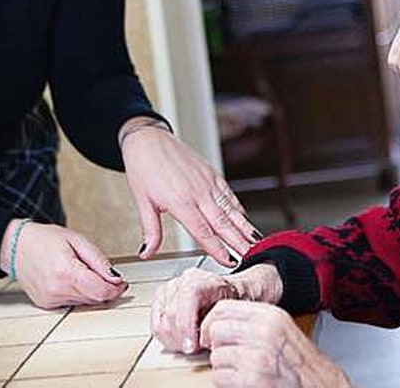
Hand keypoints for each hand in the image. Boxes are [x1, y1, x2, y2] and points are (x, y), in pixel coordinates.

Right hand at [0, 220, 126, 308]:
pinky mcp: (46, 305)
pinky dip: (79, 294)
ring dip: (93, 291)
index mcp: (66, 271)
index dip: (117, 289)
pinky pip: (72, 303)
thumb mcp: (77, 240)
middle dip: (106, 289)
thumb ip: (98, 260)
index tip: (122, 282)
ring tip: (85, 272)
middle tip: (108, 275)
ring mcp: (50, 300)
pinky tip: (72, 280)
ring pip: (85, 303)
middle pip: (95, 299)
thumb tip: (116, 278)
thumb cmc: (45, 239)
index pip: (101, 291)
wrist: (16, 247)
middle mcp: (56, 290)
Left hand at [120, 119, 259, 265]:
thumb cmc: (144, 168)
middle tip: (252, 256)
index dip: (218, 248)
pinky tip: (245, 220)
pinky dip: (239, 209)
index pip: (203, 231)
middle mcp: (198, 192)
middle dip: (239, 242)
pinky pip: (229, 195)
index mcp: (180, 201)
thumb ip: (151, 230)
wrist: (148, 138)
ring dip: (245, 227)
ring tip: (257, 242)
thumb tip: (147, 252)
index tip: (229, 262)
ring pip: (231, 209)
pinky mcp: (212, 173)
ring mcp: (207, 182)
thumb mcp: (142, 201)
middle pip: (223, 222)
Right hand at [151, 265, 281, 353]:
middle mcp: (182, 280)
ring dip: (175, 340)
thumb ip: (219, 321)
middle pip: (171, 315)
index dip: (186, 324)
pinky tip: (182, 339)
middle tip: (197, 347)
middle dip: (183, 339)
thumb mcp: (235, 309)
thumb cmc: (235, 301)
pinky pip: (156, 326)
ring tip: (192, 342)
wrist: (233, 295)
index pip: (187, 296)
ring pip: (161, 323)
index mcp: (202, 279)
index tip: (191, 346)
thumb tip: (206, 337)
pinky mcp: (160, 301)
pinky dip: (168, 338)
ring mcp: (169, 290)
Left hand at [202, 300, 350, 387]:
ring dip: (223, 367)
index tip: (212, 334)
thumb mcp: (281, 329)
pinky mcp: (252, 379)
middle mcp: (264, 332)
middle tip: (228, 355)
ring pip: (216, 356)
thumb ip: (254, 321)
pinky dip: (225, 382)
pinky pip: (219, 377)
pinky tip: (240, 382)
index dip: (211, 322)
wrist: (318, 385)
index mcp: (270, 316)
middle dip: (217, 345)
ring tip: (240, 370)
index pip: (224, 308)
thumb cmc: (299, 363)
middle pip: (216, 331)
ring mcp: (258, 356)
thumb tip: (218, 320)